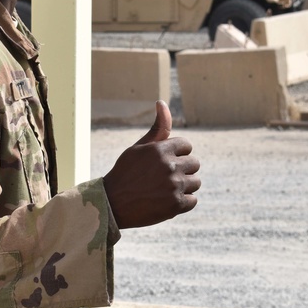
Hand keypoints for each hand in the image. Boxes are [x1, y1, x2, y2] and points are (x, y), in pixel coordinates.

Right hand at [102, 101, 201, 228]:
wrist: (111, 203)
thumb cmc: (125, 172)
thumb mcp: (139, 147)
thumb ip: (157, 128)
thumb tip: (162, 102)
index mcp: (161, 149)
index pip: (186, 146)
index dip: (177, 154)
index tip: (164, 162)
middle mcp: (170, 166)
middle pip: (194, 164)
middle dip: (183, 169)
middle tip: (164, 177)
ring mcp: (174, 186)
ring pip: (196, 182)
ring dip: (184, 186)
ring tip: (165, 189)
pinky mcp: (175, 205)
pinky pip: (193, 200)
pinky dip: (183, 202)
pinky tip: (167, 200)